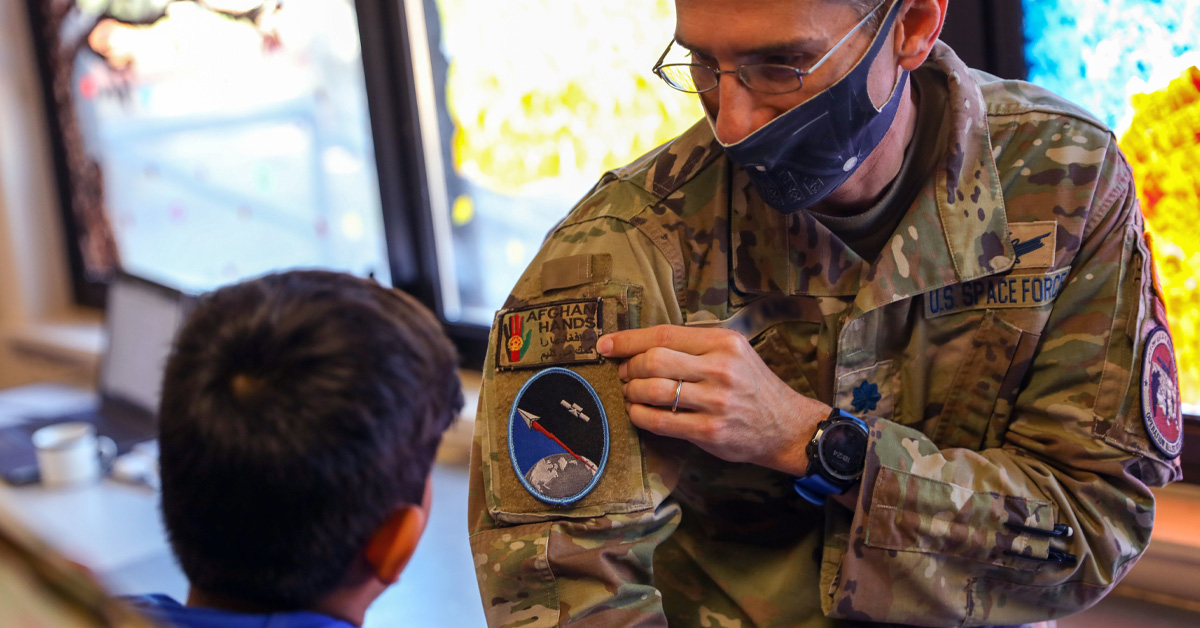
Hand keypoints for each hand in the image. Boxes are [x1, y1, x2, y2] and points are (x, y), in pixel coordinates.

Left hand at [598, 325, 828, 475]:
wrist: (785, 426)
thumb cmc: (751, 386)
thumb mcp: (733, 353)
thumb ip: (694, 345)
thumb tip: (640, 345)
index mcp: (723, 342)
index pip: (664, 335)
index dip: (628, 339)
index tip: (605, 344)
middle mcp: (720, 369)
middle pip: (654, 360)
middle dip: (629, 368)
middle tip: (624, 374)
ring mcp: (715, 401)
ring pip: (653, 390)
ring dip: (631, 392)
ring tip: (631, 394)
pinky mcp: (710, 430)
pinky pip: (659, 421)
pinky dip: (639, 415)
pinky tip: (638, 413)